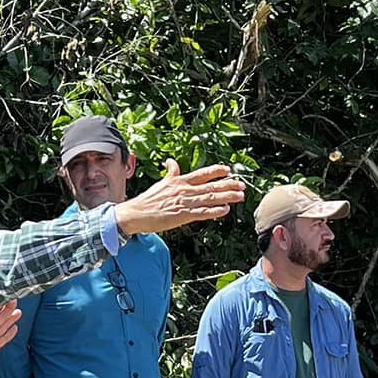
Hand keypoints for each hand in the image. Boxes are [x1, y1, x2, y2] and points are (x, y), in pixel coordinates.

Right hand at [111, 159, 245, 236]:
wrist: (135, 213)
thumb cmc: (148, 200)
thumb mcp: (161, 182)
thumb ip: (171, 173)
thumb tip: (171, 161)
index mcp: (179, 181)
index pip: (201, 173)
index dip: (216, 171)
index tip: (228, 169)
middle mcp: (184, 190)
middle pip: (210, 185)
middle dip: (228, 184)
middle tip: (242, 185)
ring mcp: (184, 203)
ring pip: (210, 198)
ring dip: (226, 196)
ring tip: (240, 196)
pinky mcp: (182, 216)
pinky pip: (202, 213)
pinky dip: (214, 211)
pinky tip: (225, 210)